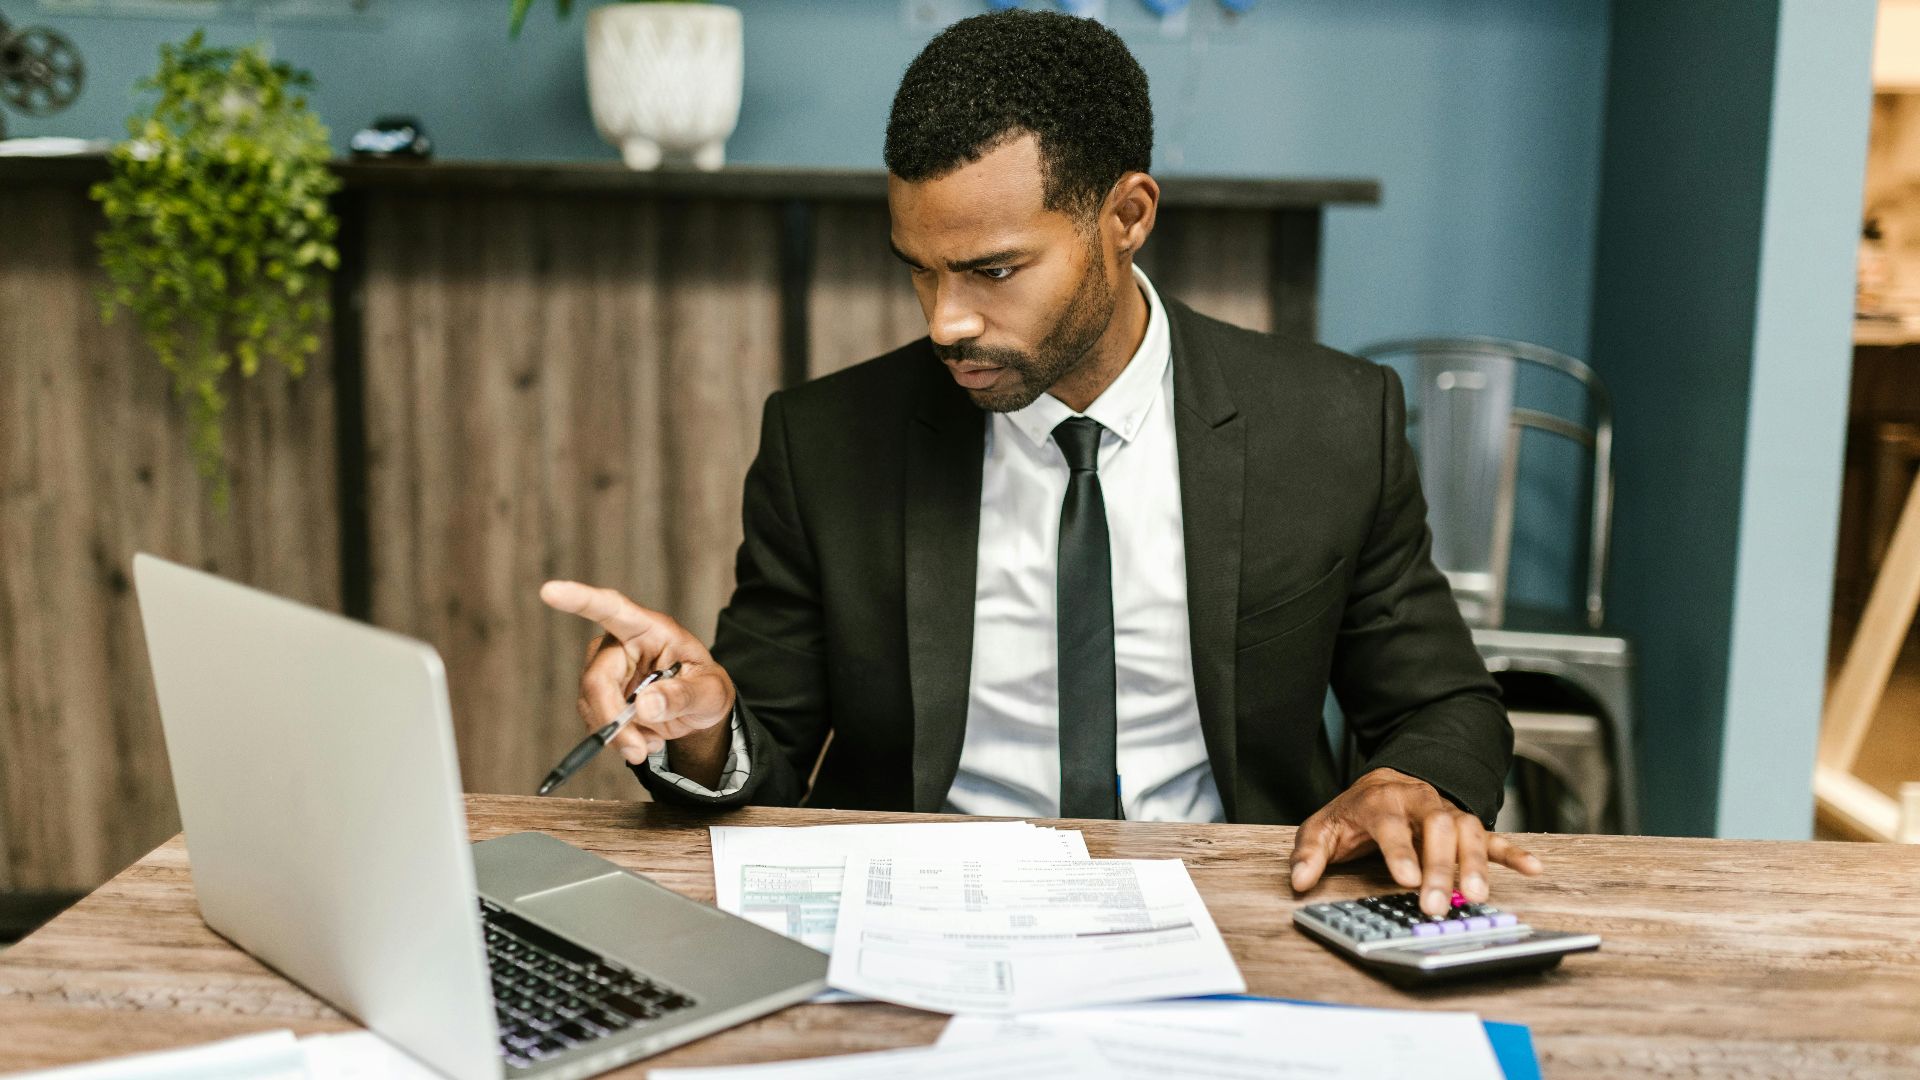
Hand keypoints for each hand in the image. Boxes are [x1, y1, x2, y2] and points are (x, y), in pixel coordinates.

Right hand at [539, 581, 735, 780]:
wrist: (699, 711)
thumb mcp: (710, 693)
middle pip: (597, 678)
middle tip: (638, 752)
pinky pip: (594, 720)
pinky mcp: (600, 694)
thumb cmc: (706, 689)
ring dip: (617, 735)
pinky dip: (616, 739)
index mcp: (650, 628)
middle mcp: (620, 644)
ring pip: (590, 704)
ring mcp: (607, 669)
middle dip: (613, 720)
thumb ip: (683, 696)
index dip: (580, 599)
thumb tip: (644, 706)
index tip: (550, 591)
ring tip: (650, 744)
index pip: (611, 608)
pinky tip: (642, 740)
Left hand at [1287, 767, 1542, 916]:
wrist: (1387, 783)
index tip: (1406, 880)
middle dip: (1439, 866)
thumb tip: (1298, 882)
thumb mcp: (1323, 828)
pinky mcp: (1468, 826)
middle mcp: (1420, 802)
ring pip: (1468, 831)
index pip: (1392, 824)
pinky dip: (1513, 852)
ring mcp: (1448, 813)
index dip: (1400, 851)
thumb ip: (1309, 854)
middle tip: (1437, 903)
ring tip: (1477, 896)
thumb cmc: (1355, 813)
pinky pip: (1494, 837)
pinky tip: (1533, 869)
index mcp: (1382, 801)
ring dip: (1475, 863)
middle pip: (1437, 828)